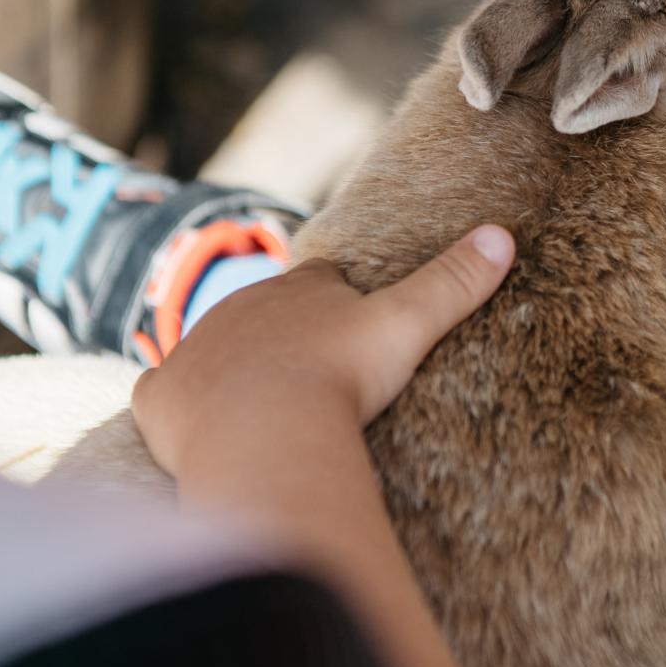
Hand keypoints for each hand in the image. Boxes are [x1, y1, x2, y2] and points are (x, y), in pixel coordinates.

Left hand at [133, 226, 516, 480]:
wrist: (264, 432)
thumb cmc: (339, 378)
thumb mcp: (407, 327)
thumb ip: (452, 284)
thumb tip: (505, 234)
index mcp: (301, 288)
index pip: (321, 281)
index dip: (335, 300)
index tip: (349, 324)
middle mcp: (242, 308)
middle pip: (264, 313)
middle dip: (281, 335)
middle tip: (308, 373)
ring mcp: (197, 351)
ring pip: (212, 349)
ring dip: (229, 369)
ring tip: (254, 405)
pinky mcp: (160, 398)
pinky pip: (160, 393)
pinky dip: (174, 405)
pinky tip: (187, 426)